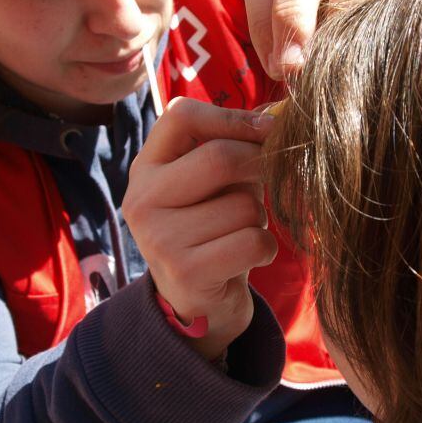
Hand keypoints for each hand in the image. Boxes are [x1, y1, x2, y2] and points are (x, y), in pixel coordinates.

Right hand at [123, 98, 277, 360]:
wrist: (195, 305)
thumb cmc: (210, 230)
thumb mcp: (209, 185)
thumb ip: (232, 149)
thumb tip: (278, 116)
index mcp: (146, 168)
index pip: (182, 116)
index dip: (233, 117)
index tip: (267, 128)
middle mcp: (142, 199)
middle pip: (220, 158)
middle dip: (261, 166)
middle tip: (272, 180)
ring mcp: (159, 238)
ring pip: (243, 205)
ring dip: (260, 216)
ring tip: (243, 230)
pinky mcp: (186, 271)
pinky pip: (252, 241)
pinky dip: (265, 248)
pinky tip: (247, 257)